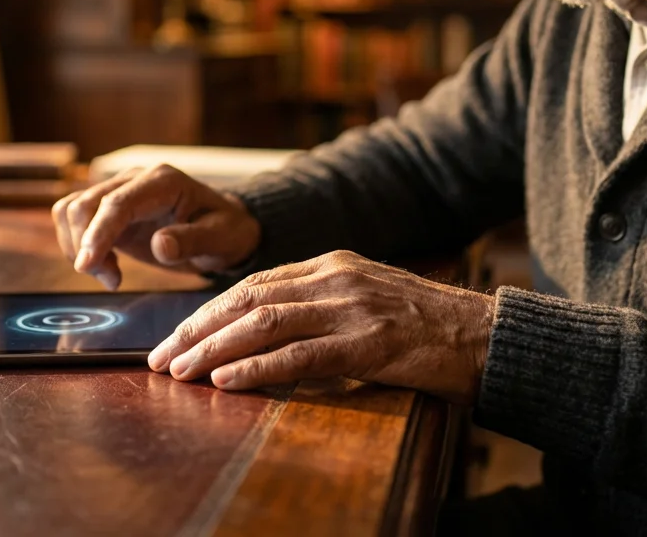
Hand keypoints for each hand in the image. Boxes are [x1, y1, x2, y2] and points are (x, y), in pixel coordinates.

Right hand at [52, 164, 261, 289]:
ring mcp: (120, 191)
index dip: (97, 234)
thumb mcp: (221, 240)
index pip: (117, 203)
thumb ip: (192, 241)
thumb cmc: (226, 231)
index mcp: (164, 182)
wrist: (225, 227)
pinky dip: (79, 245)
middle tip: (111, 280)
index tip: (86, 265)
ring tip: (110, 276)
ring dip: (78, 246)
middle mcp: (136, 179)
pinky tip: (106, 267)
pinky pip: (76, 219)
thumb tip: (160, 246)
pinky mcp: (110, 208)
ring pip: (73, 209)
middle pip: (85, 204)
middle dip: (85, 245)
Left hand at [147, 250, 494, 403]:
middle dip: (196, 329)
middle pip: (247, 299)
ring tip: (179, 371)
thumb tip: (261, 330)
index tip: (174, 337)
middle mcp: (337, 278)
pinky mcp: (371, 344)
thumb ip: (319, 305)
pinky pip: (299, 357)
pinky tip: (226, 382)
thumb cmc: (426, 326)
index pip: (253, 283)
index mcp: (333, 264)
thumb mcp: (367, 298)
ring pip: (264, 323)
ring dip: (213, 350)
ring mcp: (354, 309)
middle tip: (159, 357)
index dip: (207, 311)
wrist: (487, 336)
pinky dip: (256, 370)